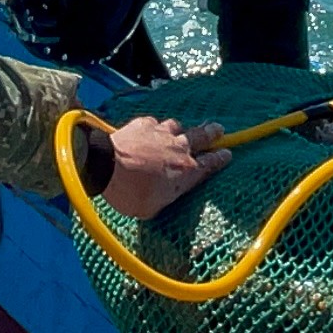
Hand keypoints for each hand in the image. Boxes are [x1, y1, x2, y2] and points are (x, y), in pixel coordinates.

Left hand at [103, 117, 227, 219]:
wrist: (105, 167)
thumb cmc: (129, 194)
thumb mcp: (152, 208)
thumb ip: (164, 198)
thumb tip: (163, 197)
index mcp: (185, 171)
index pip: (210, 164)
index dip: (220, 159)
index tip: (227, 153)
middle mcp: (178, 149)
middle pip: (202, 137)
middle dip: (212, 133)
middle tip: (218, 129)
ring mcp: (161, 133)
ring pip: (177, 126)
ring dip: (179, 130)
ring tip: (177, 132)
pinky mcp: (143, 124)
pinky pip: (154, 123)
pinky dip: (153, 128)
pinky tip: (148, 131)